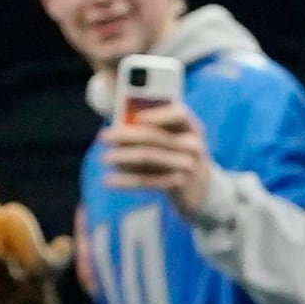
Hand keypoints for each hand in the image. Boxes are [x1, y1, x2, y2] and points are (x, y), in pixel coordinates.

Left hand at [102, 96, 214, 212]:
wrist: (200, 189)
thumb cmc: (177, 156)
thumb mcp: (173, 139)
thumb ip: (152, 129)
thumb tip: (118, 124)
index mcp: (191, 126)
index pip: (179, 114)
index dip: (157, 114)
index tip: (135, 118)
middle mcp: (192, 144)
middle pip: (155, 136)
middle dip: (125, 135)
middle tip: (104, 137)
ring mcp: (187, 166)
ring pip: (148, 157)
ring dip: (122, 157)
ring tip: (104, 158)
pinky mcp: (178, 186)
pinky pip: (147, 181)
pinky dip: (126, 180)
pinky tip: (109, 180)